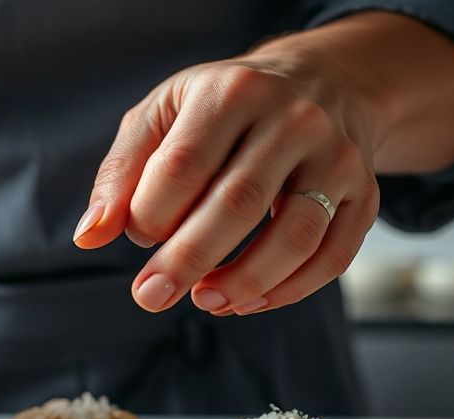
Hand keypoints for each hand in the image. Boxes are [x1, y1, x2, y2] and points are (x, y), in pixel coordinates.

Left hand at [74, 35, 383, 315]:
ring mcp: (337, 157)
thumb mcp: (162, 116)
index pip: (182, 166)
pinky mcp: (364, 194)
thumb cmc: (222, 108)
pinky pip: (332, 255)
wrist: (322, 81)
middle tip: (150, 296)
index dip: (151, 214)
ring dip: (244, 281)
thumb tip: (89, 235)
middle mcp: (293, 119)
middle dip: (187, 261)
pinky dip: (287, 290)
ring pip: (296, 235)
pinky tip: (245, 301)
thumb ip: (121, 174)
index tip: (137, 237)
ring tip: (203, 301)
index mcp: (231, 93)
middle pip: (238, 203)